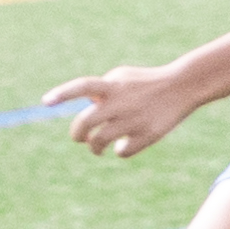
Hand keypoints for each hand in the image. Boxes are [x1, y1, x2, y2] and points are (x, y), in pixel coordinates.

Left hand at [47, 64, 203, 159]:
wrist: (183, 86)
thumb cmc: (147, 81)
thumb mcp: (122, 77)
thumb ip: (101, 89)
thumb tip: (86, 105)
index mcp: (112, 86)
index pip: (82, 87)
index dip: (63, 94)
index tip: (46, 102)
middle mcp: (121, 102)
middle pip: (85, 123)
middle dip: (77, 134)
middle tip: (80, 138)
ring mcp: (133, 120)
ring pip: (100, 142)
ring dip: (94, 148)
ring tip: (96, 149)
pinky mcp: (148, 135)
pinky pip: (123, 152)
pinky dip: (120, 151)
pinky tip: (124, 146)